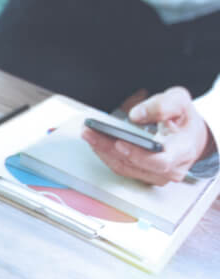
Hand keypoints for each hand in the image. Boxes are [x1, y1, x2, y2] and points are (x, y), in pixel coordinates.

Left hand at [82, 86, 216, 184]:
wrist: (189, 136)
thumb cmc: (183, 120)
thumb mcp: (180, 102)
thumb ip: (163, 105)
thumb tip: (137, 115)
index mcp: (183, 151)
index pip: (160, 161)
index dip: (138, 154)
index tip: (119, 142)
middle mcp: (170, 169)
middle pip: (134, 164)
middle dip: (109, 147)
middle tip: (90, 132)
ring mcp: (155, 176)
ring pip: (123, 167)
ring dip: (102, 150)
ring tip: (88, 133)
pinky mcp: (142, 175)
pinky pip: (120, 167)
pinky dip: (106, 154)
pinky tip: (95, 141)